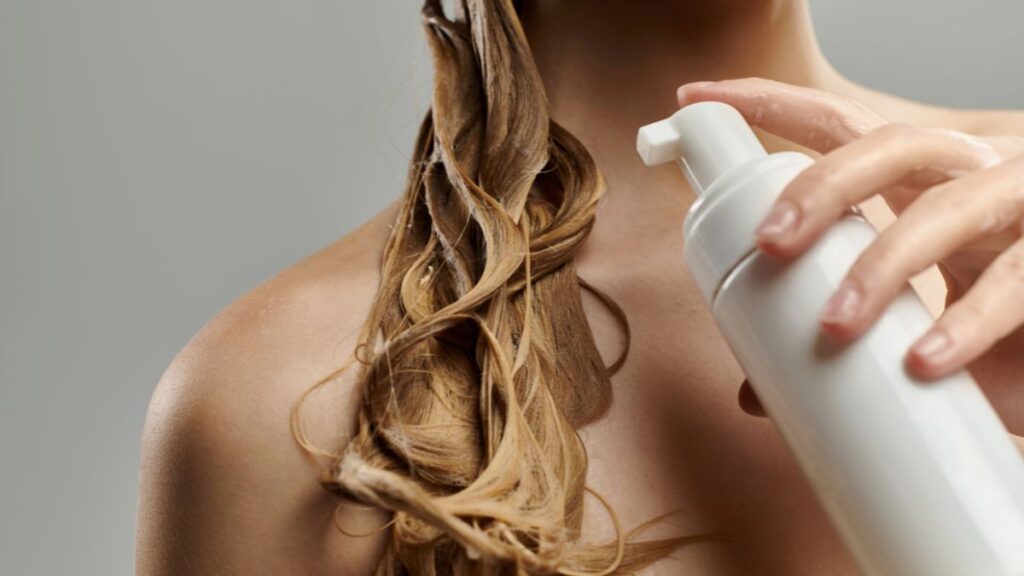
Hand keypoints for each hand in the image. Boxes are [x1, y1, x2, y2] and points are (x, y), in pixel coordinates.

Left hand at [676, 78, 1023, 415]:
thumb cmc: (996, 308)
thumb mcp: (913, 315)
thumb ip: (841, 343)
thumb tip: (756, 391)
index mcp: (920, 178)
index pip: (840, 125)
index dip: (769, 105)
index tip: (696, 100)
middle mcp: (969, 173)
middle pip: (891, 146)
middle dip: (822, 187)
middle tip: (770, 244)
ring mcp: (1021, 207)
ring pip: (947, 210)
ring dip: (883, 264)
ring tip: (834, 324)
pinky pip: (1014, 286)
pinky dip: (965, 325)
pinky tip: (922, 362)